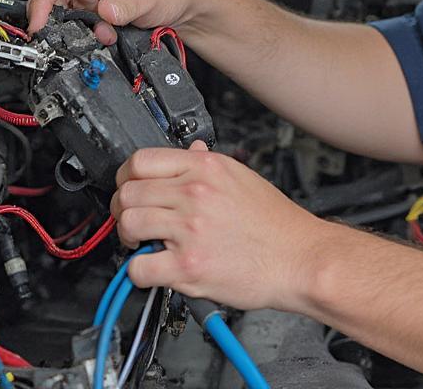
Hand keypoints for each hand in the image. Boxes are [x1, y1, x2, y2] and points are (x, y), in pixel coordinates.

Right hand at [27, 0, 203, 43]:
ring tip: (97, 32)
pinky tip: (100, 32)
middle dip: (54, 15)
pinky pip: (68, 17)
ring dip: (70, 25)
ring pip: (56, 5)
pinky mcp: (84, 0)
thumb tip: (104, 13)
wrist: (177, 2)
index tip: (39, 21)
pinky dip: (78, 30)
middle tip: (58, 36)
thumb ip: (124, 6)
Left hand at [111, 142, 323, 311]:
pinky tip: (155, 267)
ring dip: (128, 236)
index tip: (129, 187)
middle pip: (129, 191)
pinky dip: (139, 271)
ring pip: (128, 223)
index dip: (127, 176)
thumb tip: (190, 151)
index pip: (141, 159)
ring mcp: (190, 229)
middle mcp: (195, 193)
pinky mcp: (188, 266)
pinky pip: (139, 268)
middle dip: (123, 207)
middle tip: (133, 219)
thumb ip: (209, 165)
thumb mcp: (242, 177)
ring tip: (143, 243)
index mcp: (206, 167)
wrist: (299, 257)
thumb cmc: (276, 223)